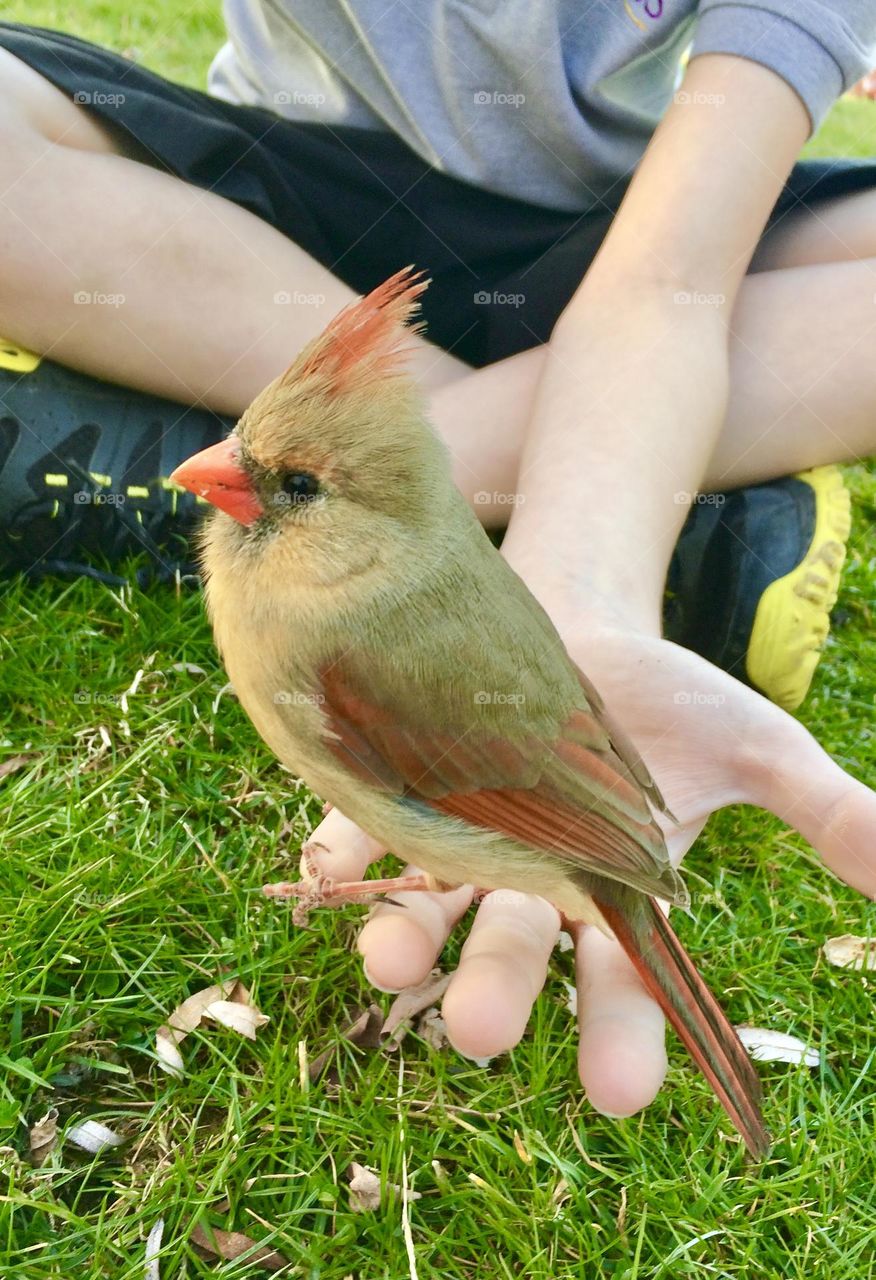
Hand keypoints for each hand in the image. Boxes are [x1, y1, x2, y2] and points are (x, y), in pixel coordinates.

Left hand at [295, 623, 875, 1116]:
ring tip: (387, 960)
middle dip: (498, 994)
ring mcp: (463, 834)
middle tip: (477, 1030)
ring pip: (431, 905)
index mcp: (615, 895)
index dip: (619, 1039)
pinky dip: (345, 846)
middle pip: (514, 954)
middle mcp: (531, 883)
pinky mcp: (404, 774)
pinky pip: (365, 820)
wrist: (589, 617)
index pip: (621, 987)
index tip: (620, 1091)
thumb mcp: (758, 752)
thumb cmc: (673, 698)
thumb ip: (830, 817)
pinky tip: (324, 865)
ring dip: (406, 937)